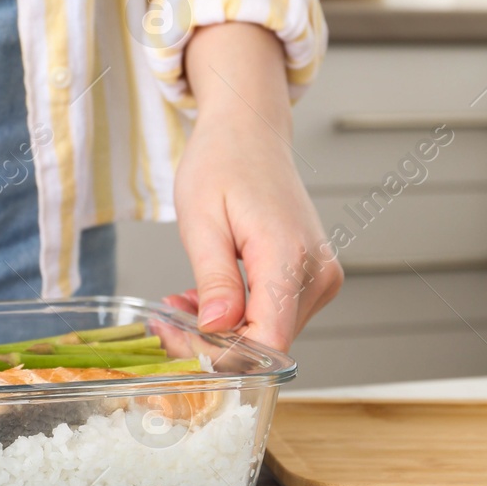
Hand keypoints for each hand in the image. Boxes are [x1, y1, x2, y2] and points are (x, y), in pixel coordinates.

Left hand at [169, 23, 340, 350]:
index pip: (267, 341)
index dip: (219, 354)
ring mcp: (321, 276)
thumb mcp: (201, 221)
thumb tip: (217, 330)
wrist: (250, 131)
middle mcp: (318, 272)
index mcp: (290, 256)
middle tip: (165, 320)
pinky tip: (207, 296)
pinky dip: (238, 315)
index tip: (175, 337)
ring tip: (182, 301)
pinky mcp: (314, 277)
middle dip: (212, 342)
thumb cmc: (223, 163)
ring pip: (270, 333)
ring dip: (222, 330)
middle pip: (268, 342)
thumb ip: (215, 280)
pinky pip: (276, 314)